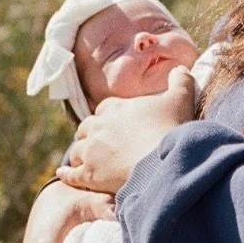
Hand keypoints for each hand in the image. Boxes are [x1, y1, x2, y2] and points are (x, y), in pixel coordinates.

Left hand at [55, 65, 196, 193]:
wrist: (162, 162)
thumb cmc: (170, 129)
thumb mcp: (181, 99)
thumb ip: (180, 81)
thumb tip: (180, 68)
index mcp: (115, 107)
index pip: (104, 108)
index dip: (108, 116)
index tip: (113, 123)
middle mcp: (98, 126)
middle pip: (86, 128)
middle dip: (90, 134)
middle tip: (97, 143)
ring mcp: (91, 151)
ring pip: (77, 150)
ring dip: (80, 154)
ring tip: (83, 161)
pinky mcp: (89, 174)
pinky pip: (71, 174)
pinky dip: (66, 174)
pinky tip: (62, 174)